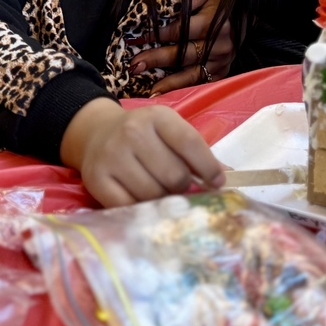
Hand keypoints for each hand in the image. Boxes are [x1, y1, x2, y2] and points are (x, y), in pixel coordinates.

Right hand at [60, 98, 223, 207]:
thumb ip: (197, 152)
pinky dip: (141, 209)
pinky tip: (142, 200)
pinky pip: (130, 207)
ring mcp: (112, 155)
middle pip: (175, 176)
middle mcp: (132, 132)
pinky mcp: (97, 179)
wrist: (97, 133)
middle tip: (180, 188)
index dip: (208, 168)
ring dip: (163, 201)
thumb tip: (229, 177)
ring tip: (160, 193)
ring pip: (154, 195)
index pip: (190, 143)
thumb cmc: (144, 136)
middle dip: (183, 187)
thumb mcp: (169, 131)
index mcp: (156, 116)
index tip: (217, 183)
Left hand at [128, 0, 234, 93]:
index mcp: (215, 23)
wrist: (248, 10)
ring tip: (149, 88)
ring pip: (192, 74)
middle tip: (135, 64)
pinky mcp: (222, 70)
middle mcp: (220, 45)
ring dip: (169, 82)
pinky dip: (183, 89)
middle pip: (183, 55)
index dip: (157, 35)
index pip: (180, 31)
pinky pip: (201, 82)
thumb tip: (163, 6)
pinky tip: (167, 93)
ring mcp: (222, 60)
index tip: (137, 38)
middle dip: (156, 59)